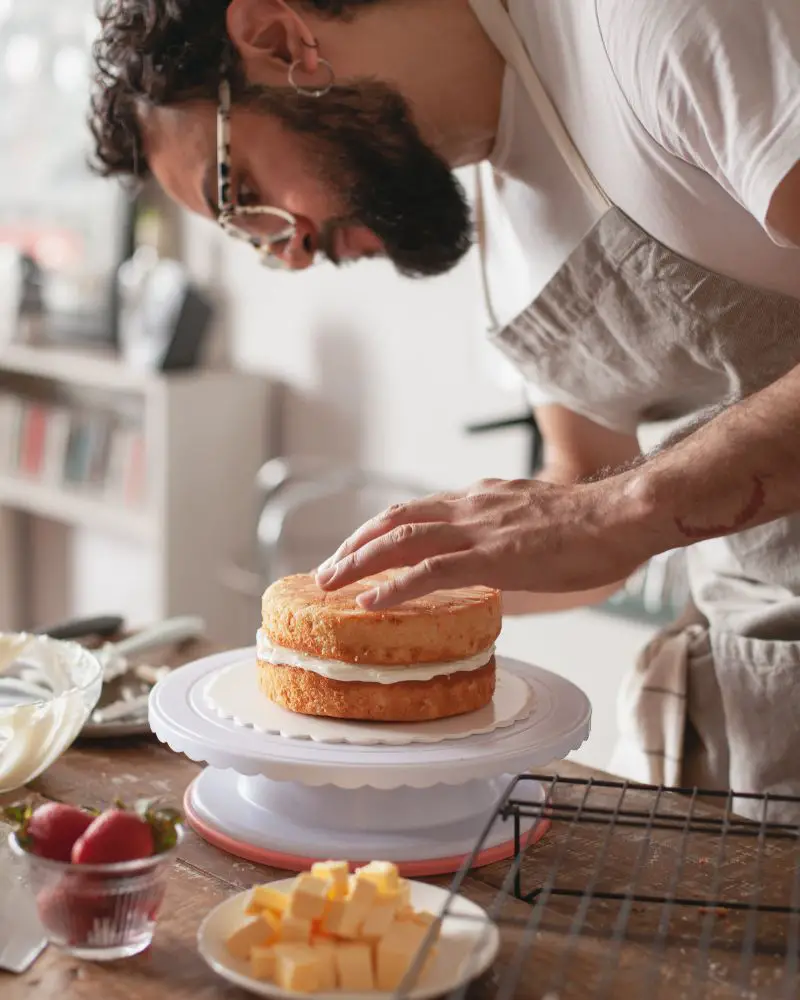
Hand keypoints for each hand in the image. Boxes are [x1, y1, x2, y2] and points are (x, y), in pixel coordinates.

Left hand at [315, 477, 654, 608]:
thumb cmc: (592, 525)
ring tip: (331, 583)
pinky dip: (395, 587)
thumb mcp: (535, 520)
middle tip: (328, 569)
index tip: (357, 549)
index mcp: (480, 501)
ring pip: (402, 542)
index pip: (416, 511)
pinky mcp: (494, 556)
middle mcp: (471, 507)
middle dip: (356, 545)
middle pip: (396, 521)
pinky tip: (371, 602)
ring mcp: (479, 530)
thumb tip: (494, 558)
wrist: (621, 515)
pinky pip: (432, 572)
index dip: (380, 530)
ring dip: (360, 562)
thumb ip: (506, 534)